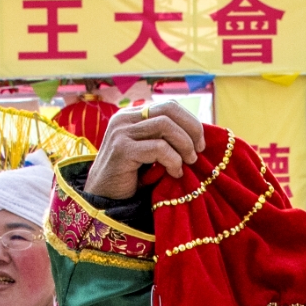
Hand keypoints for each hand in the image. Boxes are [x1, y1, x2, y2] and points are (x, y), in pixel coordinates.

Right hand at [81, 101, 204, 199]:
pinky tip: (174, 173)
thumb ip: (166, 138)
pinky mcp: (121, 149)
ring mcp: (121, 132)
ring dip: (184, 145)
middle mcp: (125, 118)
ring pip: (165, 125)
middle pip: (169, 109)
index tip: (200, 143)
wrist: (105, 199)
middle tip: (198, 152)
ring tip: (188, 163)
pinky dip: (173, 161)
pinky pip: (158, 148)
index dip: (190, 121)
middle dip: (191, 129)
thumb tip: (199, 134)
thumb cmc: (133, 177)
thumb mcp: (152, 151)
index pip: (169, 106)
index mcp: (133, 115)